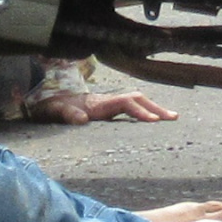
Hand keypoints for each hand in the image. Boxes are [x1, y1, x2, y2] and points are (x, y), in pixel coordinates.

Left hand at [33, 84, 178, 124]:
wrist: (48, 101)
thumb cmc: (52, 107)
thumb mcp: (54, 111)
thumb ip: (66, 114)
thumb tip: (82, 119)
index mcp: (98, 103)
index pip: (125, 103)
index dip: (139, 111)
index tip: (153, 121)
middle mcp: (107, 101)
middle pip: (137, 99)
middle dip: (155, 107)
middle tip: (174, 118)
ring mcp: (109, 104)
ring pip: (136, 102)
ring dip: (153, 109)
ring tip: (171, 118)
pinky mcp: (108, 110)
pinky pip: (131, 109)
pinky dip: (144, 113)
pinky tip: (153, 122)